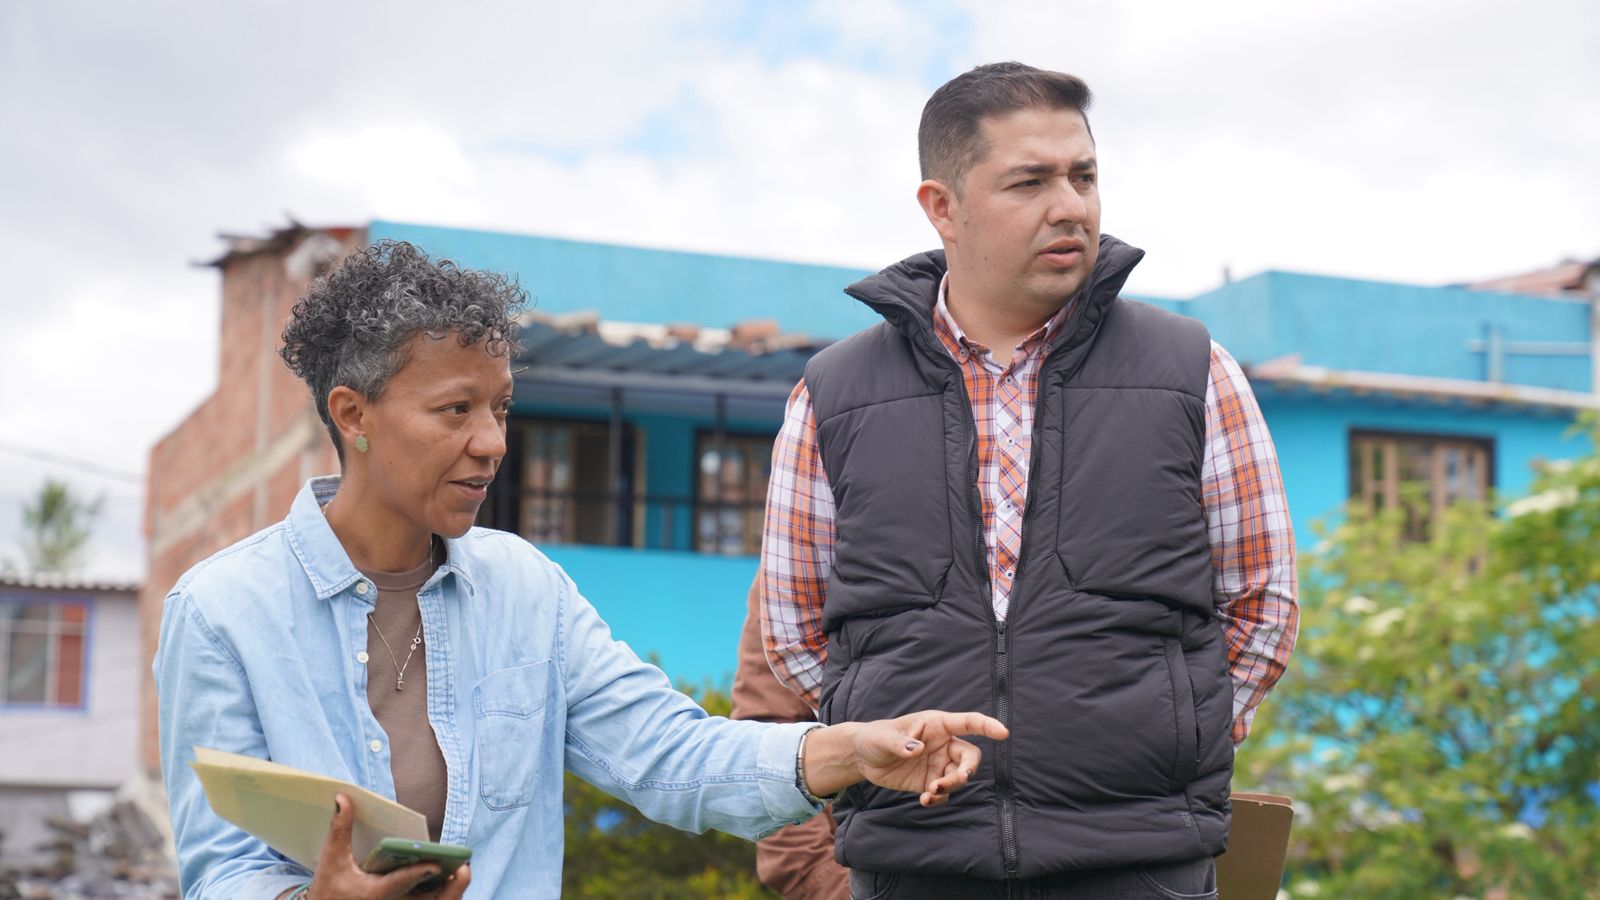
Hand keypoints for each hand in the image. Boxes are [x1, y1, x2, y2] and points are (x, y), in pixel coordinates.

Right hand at [296, 793, 471, 899]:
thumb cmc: (327, 891)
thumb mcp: (331, 860)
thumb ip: (339, 828)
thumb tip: (343, 797)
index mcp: (374, 891)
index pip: (400, 881)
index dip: (417, 871)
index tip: (435, 862)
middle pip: (424, 895)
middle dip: (445, 884)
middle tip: (462, 865)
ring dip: (445, 887)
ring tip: (459, 866)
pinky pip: (423, 898)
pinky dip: (435, 888)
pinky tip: (444, 872)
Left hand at [802, 711, 1007, 806]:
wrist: (863, 758)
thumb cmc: (874, 738)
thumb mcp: (884, 738)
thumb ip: (900, 743)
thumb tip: (917, 749)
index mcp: (937, 725)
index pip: (968, 722)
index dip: (987, 726)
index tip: (1003, 733)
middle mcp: (943, 744)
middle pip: (970, 757)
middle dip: (966, 771)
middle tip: (952, 780)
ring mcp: (939, 764)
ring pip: (959, 777)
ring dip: (950, 787)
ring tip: (930, 793)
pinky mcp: (931, 781)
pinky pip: (945, 792)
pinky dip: (940, 798)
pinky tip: (925, 801)